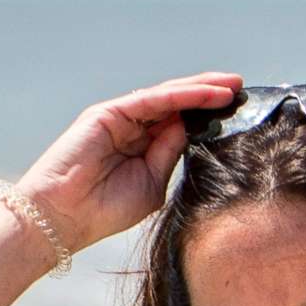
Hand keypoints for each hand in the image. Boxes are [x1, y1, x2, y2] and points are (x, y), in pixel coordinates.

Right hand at [14, 74, 245, 253]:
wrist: (63, 218)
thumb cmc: (103, 211)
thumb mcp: (152, 184)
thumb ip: (170, 154)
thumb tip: (191, 126)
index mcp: (142, 150)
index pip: (180, 126)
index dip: (208, 117)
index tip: (238, 113)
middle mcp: (132, 130)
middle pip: (178, 105)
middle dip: (210, 96)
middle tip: (242, 90)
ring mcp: (121, 119)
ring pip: (169, 97)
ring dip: (202, 90)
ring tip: (232, 87)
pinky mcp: (111, 112)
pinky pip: (154, 99)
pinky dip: (183, 95)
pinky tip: (207, 94)